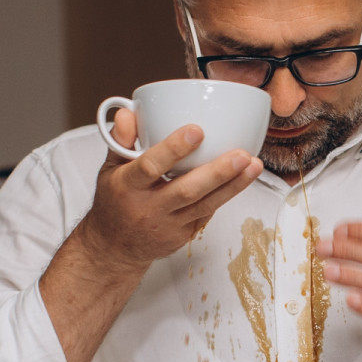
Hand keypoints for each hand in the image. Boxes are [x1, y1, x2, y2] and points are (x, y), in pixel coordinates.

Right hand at [74, 109, 263, 273]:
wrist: (115, 248)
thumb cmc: (115, 202)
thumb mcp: (108, 170)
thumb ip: (119, 140)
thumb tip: (128, 113)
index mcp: (128, 186)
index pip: (150, 166)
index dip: (174, 149)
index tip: (197, 130)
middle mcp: (149, 207)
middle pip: (186, 190)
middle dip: (216, 172)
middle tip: (241, 154)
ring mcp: (169, 224)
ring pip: (205, 205)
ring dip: (232, 186)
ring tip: (253, 166)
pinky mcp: (184, 234)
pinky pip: (207, 213)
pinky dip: (226, 196)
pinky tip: (243, 179)